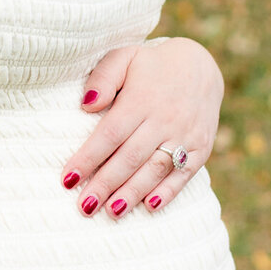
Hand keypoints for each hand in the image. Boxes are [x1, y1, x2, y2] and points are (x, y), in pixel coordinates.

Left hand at [61, 38, 223, 219]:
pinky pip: (184, 174)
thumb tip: (86, 105)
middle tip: (84, 206)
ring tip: (111, 211)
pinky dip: (168, 192)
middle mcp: (164, 119)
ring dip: (133, 193)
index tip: (68, 179)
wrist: (200, 66)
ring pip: (156, 169)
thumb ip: (103, 78)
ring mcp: (185, 135)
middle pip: (130, 157)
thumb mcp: (125, 57)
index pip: (110, 134)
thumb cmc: (150, 66)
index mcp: (141, 99)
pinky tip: (149, 206)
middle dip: (106, 184)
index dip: (88, 158)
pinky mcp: (202, 148)